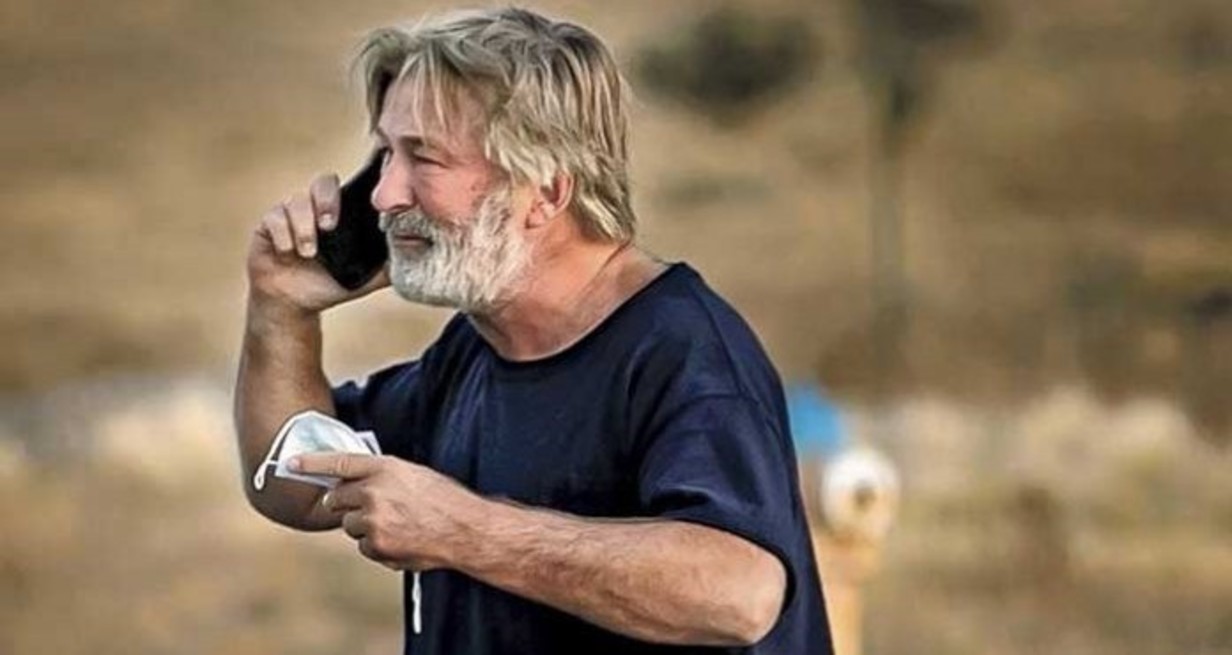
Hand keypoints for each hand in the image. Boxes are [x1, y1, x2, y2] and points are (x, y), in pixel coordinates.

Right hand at [246, 173, 388, 314]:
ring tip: (309, 253)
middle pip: (323, 182)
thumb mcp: (366, 276)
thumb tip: (418, 253)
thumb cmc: (331, 283)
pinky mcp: (268, 225)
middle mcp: (316, 207)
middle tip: (330, 226)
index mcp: (342, 213)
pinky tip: (288, 253)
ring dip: (304, 227)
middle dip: (327, 202)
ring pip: (296, 201)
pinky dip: (283, 237)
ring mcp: (291, 214)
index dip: (358, 185)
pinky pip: (274, 219)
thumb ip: (389, 264)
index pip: (351, 186)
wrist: (295, 304)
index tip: (366, 198)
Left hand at [290, 453, 478, 570]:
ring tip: (397, 525)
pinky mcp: (375, 546)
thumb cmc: (444, 500)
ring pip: (349, 525)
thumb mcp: (413, 475)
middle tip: (367, 506)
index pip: (338, 461)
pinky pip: (363, 546)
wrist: (465, 529)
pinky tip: (401, 539)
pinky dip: (377, 545)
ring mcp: (372, 521)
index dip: (311, 462)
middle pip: (336, 498)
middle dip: (344, 503)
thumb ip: (381, 476)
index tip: (289, 463)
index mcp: (384, 468)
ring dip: (364, 526)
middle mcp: (373, 492)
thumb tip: (355, 485)